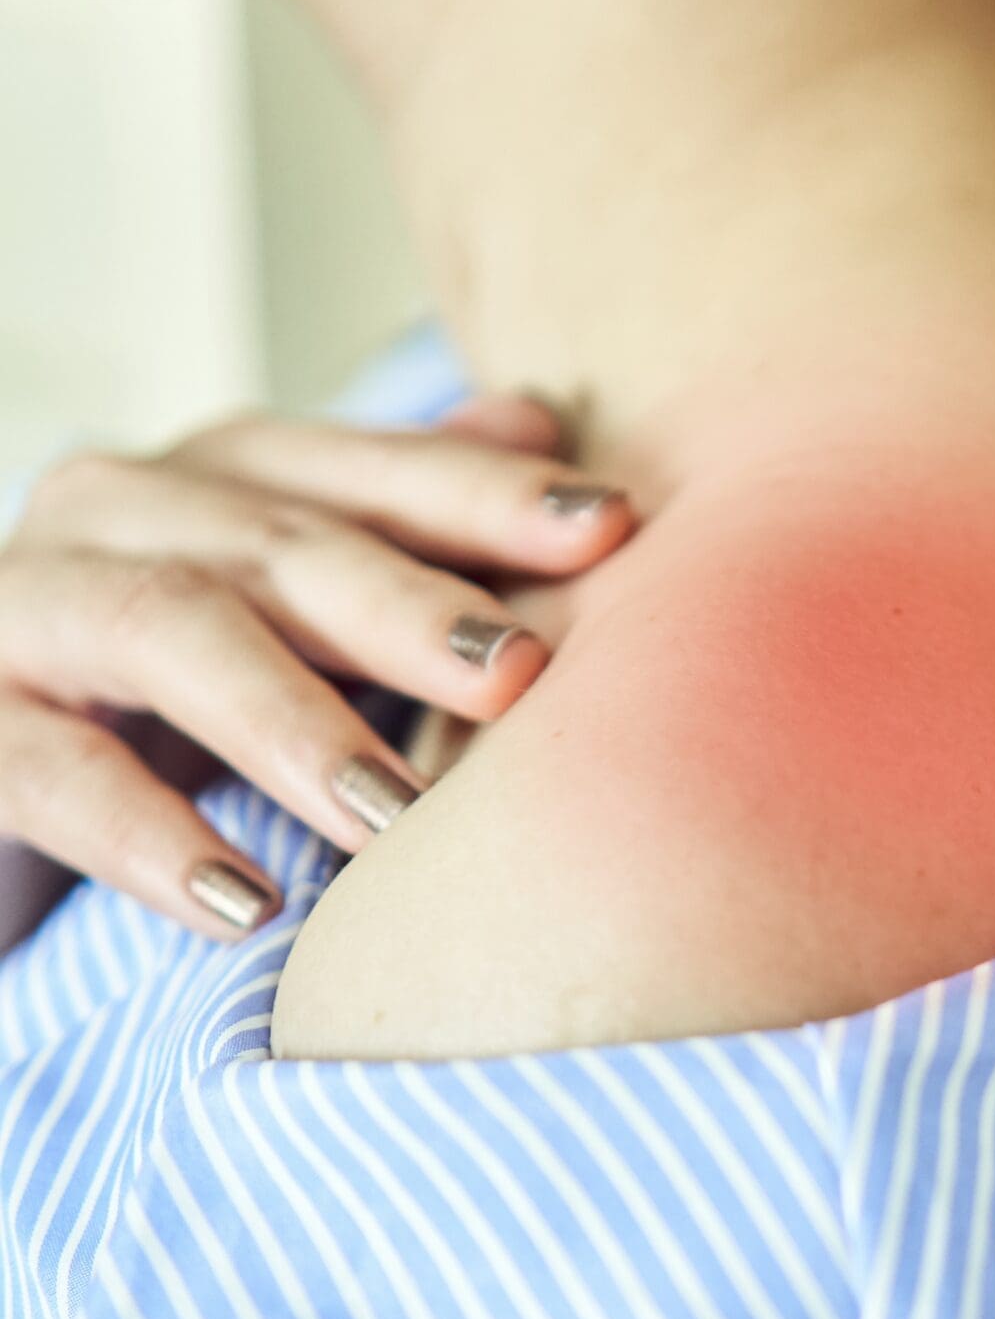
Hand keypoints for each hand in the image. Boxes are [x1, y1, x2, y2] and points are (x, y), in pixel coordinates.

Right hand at [0, 395, 631, 938]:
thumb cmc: (178, 671)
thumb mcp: (298, 598)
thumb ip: (402, 518)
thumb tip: (536, 411)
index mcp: (227, 474)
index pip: (376, 472)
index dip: (490, 494)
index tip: (612, 529)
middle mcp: (120, 507)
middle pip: (281, 542)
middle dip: (407, 606)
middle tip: (516, 675)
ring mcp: (26, 603)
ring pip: (167, 631)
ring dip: (292, 726)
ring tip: (396, 821)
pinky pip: (53, 770)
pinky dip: (151, 837)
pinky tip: (243, 907)